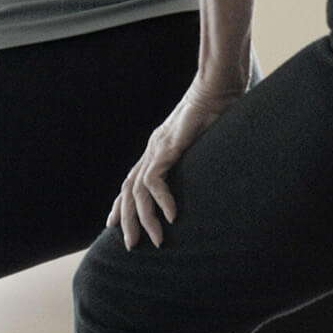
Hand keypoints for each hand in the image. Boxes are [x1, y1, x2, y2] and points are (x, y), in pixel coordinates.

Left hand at [107, 80, 244, 248]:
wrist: (218, 87)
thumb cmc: (217, 111)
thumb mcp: (204, 142)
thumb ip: (198, 159)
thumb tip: (214, 175)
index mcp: (156, 150)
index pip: (130, 182)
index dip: (121, 205)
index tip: (113, 225)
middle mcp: (152, 151)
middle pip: (128, 192)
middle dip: (127, 220)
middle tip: (131, 245)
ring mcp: (157, 149)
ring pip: (138, 192)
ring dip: (145, 219)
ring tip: (156, 240)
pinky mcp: (167, 147)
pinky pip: (155, 181)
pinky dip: (162, 200)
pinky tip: (172, 216)